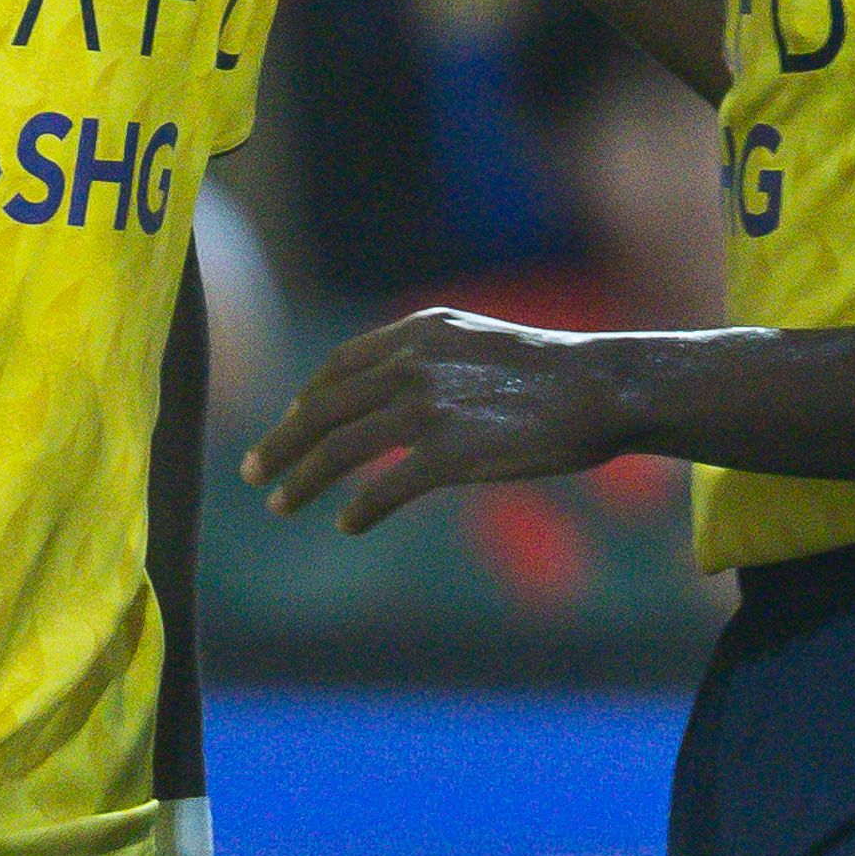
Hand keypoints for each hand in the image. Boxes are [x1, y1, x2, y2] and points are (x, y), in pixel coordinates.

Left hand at [245, 307, 634, 530]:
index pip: (339, 366)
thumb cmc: (550, 373)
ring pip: (339, 448)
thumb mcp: (476, 341)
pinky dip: (359, 509)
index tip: (290, 423)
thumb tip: (393, 395)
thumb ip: (430, 359)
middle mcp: (411, 363)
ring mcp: (426, 407)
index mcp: (417, 332)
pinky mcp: (448, 453)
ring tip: (281, 504)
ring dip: (301, 480)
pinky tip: (347, 524)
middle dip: (281, 443)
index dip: (307, 398)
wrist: (601, 387)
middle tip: (253, 472)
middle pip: (322, 408)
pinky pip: (385, 488)